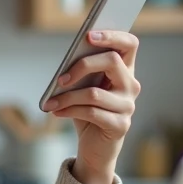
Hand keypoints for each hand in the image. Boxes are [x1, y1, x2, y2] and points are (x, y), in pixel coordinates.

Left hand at [42, 30, 140, 183]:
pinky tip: (56, 111)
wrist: (95, 147)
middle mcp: (131, 86)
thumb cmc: (88, 112)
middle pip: (112, 61)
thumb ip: (82, 73)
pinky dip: (69, 110)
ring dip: (67, 97)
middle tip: (61, 78)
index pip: (129, 44)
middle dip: (82, 66)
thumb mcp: (84, 89)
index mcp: (125, 71)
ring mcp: (128, 106)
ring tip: (51, 102)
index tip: (88, 36)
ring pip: (94, 92)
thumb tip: (67, 60)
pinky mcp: (120, 125)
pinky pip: (91, 112)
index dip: (112, 36)